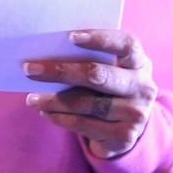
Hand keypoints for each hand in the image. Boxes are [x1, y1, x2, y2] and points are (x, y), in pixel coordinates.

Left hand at [24, 28, 157, 158]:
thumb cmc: (107, 86)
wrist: (127, 127)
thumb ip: (88, 58)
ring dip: (53, 100)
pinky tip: (46, 112)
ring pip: (86, 103)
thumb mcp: (108, 69)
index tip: (70, 37)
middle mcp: (142, 87)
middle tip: (30, 69)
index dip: (100, 39)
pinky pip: (84, 125)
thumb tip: (44, 50)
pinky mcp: (125, 136)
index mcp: (139, 62)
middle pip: (98, 75)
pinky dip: (60, 118)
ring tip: (32, 98)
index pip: (126, 44)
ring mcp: (136, 113)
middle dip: (60, 71)